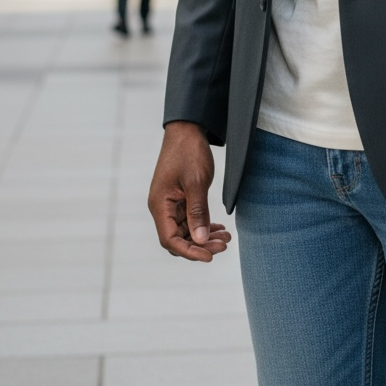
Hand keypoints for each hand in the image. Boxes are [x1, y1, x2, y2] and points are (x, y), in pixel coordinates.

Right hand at [148, 121, 230, 262]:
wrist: (187, 129)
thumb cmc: (189, 152)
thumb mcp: (196, 182)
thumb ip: (197, 212)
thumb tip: (200, 240)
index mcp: (159, 205)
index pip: (170, 240)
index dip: (189, 252)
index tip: (210, 256)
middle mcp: (162, 207)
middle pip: (178, 238)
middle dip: (200, 245)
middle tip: (223, 245)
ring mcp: (170, 203)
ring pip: (186, 230)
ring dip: (204, 236)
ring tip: (225, 237)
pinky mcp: (179, 198)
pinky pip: (190, 219)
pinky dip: (203, 225)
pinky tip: (219, 227)